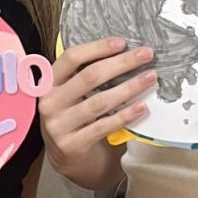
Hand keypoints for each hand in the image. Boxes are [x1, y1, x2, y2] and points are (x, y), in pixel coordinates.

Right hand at [39, 38, 156, 174]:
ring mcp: (59, 125)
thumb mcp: (68, 92)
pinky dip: (124, 115)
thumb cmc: (72, 115)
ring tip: (149, 78)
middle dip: (121, 63)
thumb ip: (84, 74)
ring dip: (129, 88)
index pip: (71, 58)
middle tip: (146, 55)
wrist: (64, 155)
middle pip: (89, 77)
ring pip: (100, 101)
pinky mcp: (72, 145)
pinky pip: (104, 126)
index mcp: (48, 82)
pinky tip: (141, 107)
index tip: (122, 42)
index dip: (97, 48)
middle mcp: (50, 102)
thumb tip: (123, 51)